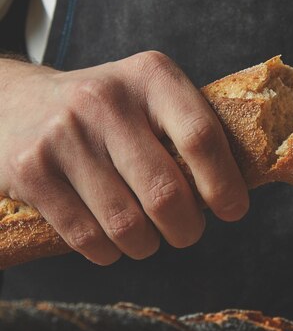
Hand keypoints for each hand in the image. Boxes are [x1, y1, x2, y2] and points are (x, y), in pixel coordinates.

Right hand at [0, 51, 248, 264]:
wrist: (15, 101)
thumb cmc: (107, 114)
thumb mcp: (151, 101)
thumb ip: (190, 135)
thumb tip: (232, 195)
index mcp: (150, 77)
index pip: (201, 137)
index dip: (224, 185)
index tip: (233, 210)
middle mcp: (105, 100)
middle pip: (166, 193)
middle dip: (187, 228)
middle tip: (187, 232)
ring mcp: (64, 135)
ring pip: (127, 225)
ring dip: (147, 245)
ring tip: (147, 237)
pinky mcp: (32, 170)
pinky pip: (87, 238)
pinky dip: (108, 252)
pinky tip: (111, 240)